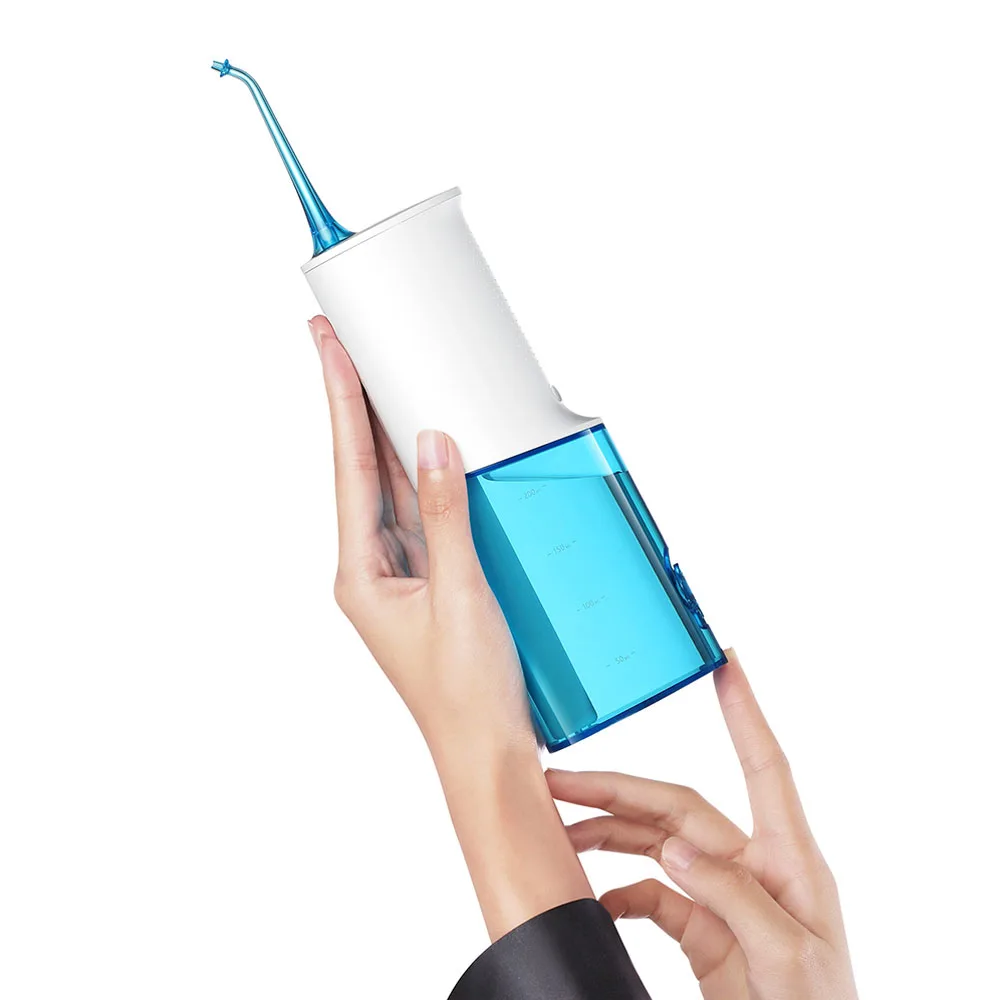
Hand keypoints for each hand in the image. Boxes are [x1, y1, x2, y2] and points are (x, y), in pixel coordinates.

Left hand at [308, 315, 531, 756]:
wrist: (490, 753)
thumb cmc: (467, 693)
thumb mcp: (460, 595)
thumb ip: (446, 516)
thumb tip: (431, 444)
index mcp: (361, 573)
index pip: (348, 469)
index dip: (340, 402)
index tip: (329, 348)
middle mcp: (375, 569)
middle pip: (366, 470)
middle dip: (361, 407)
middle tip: (353, 345)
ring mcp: (405, 575)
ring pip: (398, 490)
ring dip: (396, 437)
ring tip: (393, 381)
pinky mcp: (438, 581)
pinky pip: (430, 515)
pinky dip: (436, 479)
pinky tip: (445, 452)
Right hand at [547, 651, 857, 999]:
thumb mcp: (788, 956)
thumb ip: (733, 896)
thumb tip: (675, 847)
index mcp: (788, 863)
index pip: (764, 767)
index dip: (744, 712)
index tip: (726, 664)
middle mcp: (753, 869)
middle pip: (677, 808)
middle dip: (618, 787)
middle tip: (562, 779)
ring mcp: (725, 900)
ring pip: (657, 845)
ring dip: (609, 833)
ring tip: (563, 829)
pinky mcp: (705, 935)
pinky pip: (654, 899)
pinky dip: (621, 892)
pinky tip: (597, 897)